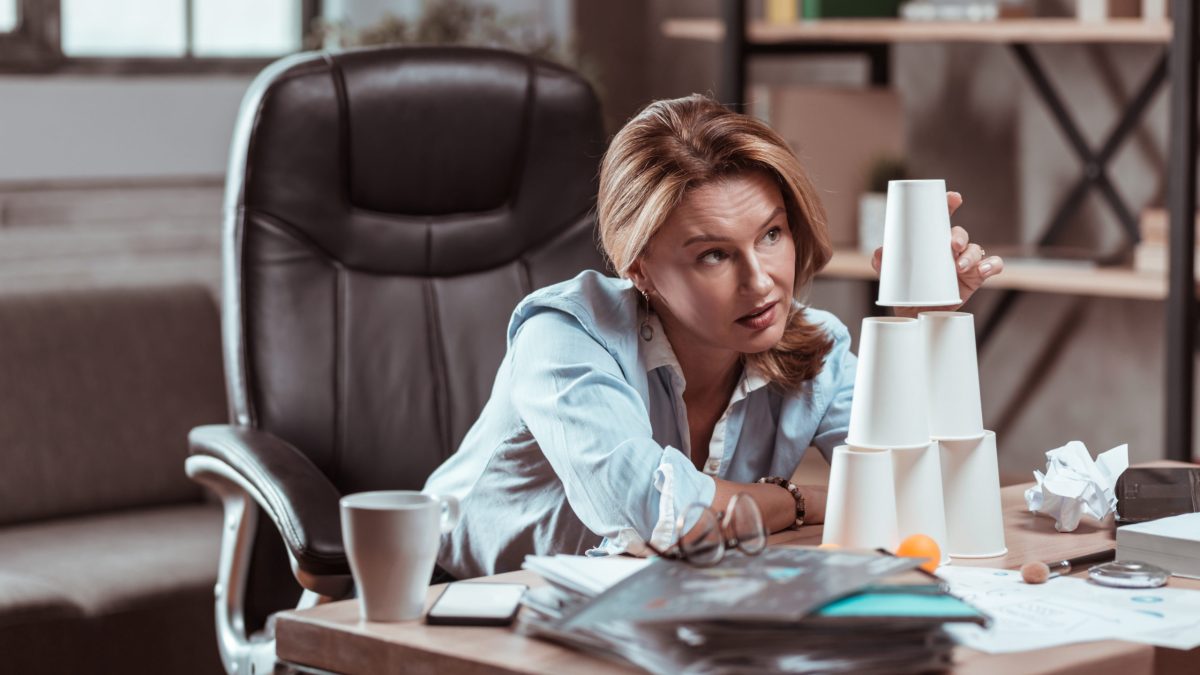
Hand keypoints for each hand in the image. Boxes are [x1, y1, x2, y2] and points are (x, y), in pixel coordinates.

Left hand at [870, 191, 1003, 318]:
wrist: (917, 317)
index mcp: (932, 243)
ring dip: (971, 255)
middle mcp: (951, 250)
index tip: (953, 198)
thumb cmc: (908, 293)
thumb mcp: (893, 278)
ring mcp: (966, 263)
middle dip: (958, 236)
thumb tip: (880, 252)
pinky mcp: (976, 277)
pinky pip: (992, 266)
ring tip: (959, 267)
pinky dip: (992, 265)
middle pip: (960, 234)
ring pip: (976, 249)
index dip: (949, 204)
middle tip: (952, 246)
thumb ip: (883, 264)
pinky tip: (984, 270)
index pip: (942, 219)